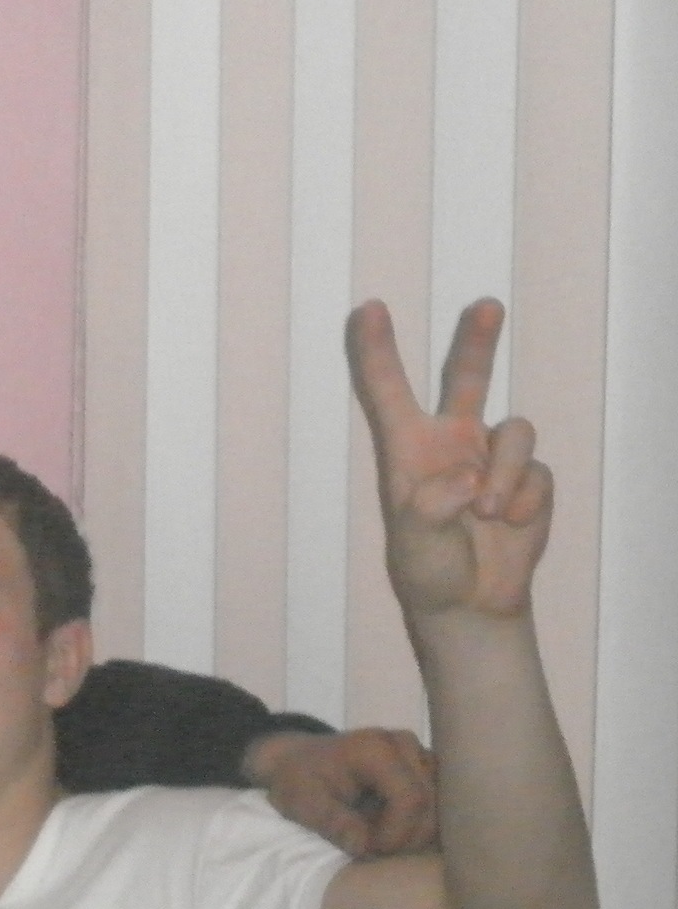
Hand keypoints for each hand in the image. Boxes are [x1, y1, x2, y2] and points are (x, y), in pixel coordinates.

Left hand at [245, 726, 437, 857]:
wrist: (298, 761)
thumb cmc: (298, 780)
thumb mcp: (301, 802)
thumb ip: (332, 822)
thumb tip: (364, 848)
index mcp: (375, 749)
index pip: (410, 798)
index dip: (397, 833)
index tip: (370, 850)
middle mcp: (405, 745)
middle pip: (431, 804)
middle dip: (405, 837)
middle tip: (372, 849)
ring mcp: (420, 755)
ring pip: (441, 806)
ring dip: (414, 832)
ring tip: (377, 837)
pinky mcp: (425, 769)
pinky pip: (438, 804)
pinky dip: (418, 825)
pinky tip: (390, 830)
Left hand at [347, 298, 552, 624]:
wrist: (471, 602)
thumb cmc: (427, 569)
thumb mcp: (415, 541)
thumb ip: (433, 507)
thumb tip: (471, 477)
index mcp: (408, 449)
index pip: (388, 391)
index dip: (378, 350)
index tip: (369, 308)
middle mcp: (451, 441)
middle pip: (466, 377)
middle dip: (478, 341)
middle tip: (486, 306)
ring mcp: (493, 456)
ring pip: (516, 430)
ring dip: (508, 474)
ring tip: (488, 514)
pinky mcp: (530, 477)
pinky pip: (538, 472)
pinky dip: (526, 501)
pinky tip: (509, 525)